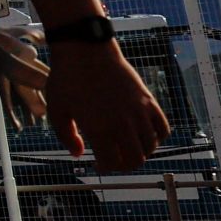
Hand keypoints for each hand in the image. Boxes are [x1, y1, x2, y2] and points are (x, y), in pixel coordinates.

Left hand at [45, 42, 168, 173]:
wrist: (86, 53)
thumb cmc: (67, 80)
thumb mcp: (57, 111)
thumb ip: (67, 137)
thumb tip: (79, 154)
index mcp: (99, 129)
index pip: (113, 162)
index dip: (105, 168)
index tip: (98, 165)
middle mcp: (123, 123)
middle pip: (136, 159)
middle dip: (125, 165)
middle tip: (114, 160)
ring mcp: (139, 112)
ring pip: (151, 146)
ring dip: (140, 152)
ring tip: (127, 147)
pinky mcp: (148, 101)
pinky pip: (163, 127)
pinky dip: (157, 137)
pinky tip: (143, 135)